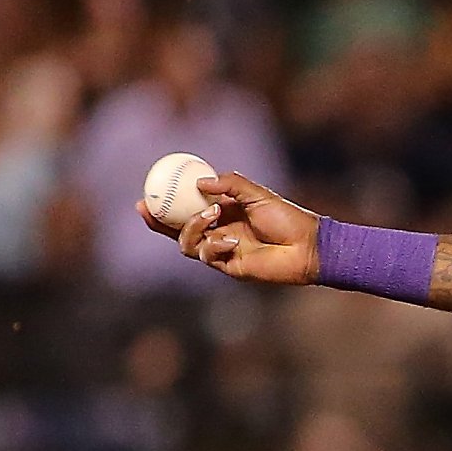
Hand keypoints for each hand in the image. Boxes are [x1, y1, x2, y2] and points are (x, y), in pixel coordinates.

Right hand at [136, 170, 318, 284]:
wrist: (306, 245)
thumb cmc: (286, 217)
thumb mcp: (255, 193)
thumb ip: (228, 184)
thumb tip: (199, 183)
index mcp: (223, 212)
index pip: (187, 207)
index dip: (166, 201)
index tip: (150, 189)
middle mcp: (218, 230)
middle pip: (177, 228)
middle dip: (157, 220)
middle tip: (146, 208)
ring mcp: (222, 250)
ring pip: (188, 243)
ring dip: (192, 228)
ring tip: (213, 215)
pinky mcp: (229, 267)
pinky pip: (208, 257)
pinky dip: (215, 246)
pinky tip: (233, 241)